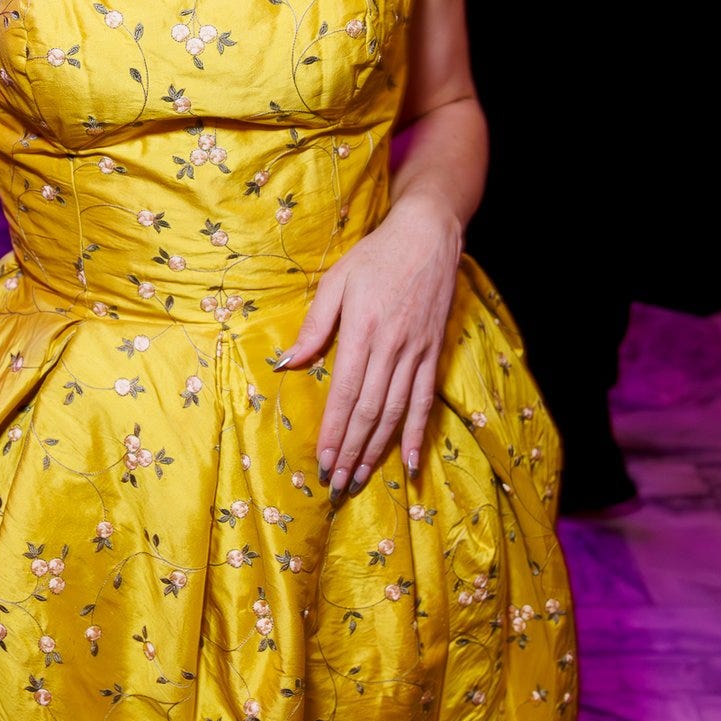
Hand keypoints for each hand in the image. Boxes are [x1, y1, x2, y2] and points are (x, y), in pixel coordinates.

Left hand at [278, 196, 460, 492]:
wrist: (428, 236)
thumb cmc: (376, 255)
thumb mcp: (336, 281)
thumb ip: (315, 325)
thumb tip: (287, 363)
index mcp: (363, 330)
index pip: (346, 392)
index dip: (334, 430)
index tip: (323, 460)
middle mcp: (392, 348)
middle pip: (370, 411)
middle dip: (352, 451)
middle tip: (337, 484)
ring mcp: (416, 353)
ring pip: (396, 412)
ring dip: (378, 450)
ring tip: (361, 478)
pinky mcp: (432, 353)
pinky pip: (425, 401)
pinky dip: (417, 433)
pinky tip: (411, 462)